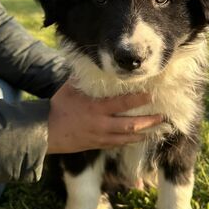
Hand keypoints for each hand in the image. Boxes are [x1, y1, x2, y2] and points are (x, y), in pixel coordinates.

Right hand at [47, 82, 161, 153]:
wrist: (46, 132)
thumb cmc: (59, 107)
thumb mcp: (70, 88)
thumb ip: (85, 78)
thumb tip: (95, 63)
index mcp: (96, 108)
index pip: (122, 103)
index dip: (139, 100)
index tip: (152, 95)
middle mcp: (102, 124)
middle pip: (131, 124)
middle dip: (149, 121)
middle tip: (163, 116)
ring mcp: (101, 137)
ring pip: (128, 137)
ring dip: (145, 133)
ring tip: (159, 128)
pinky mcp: (99, 145)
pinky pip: (120, 144)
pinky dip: (132, 140)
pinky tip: (142, 137)